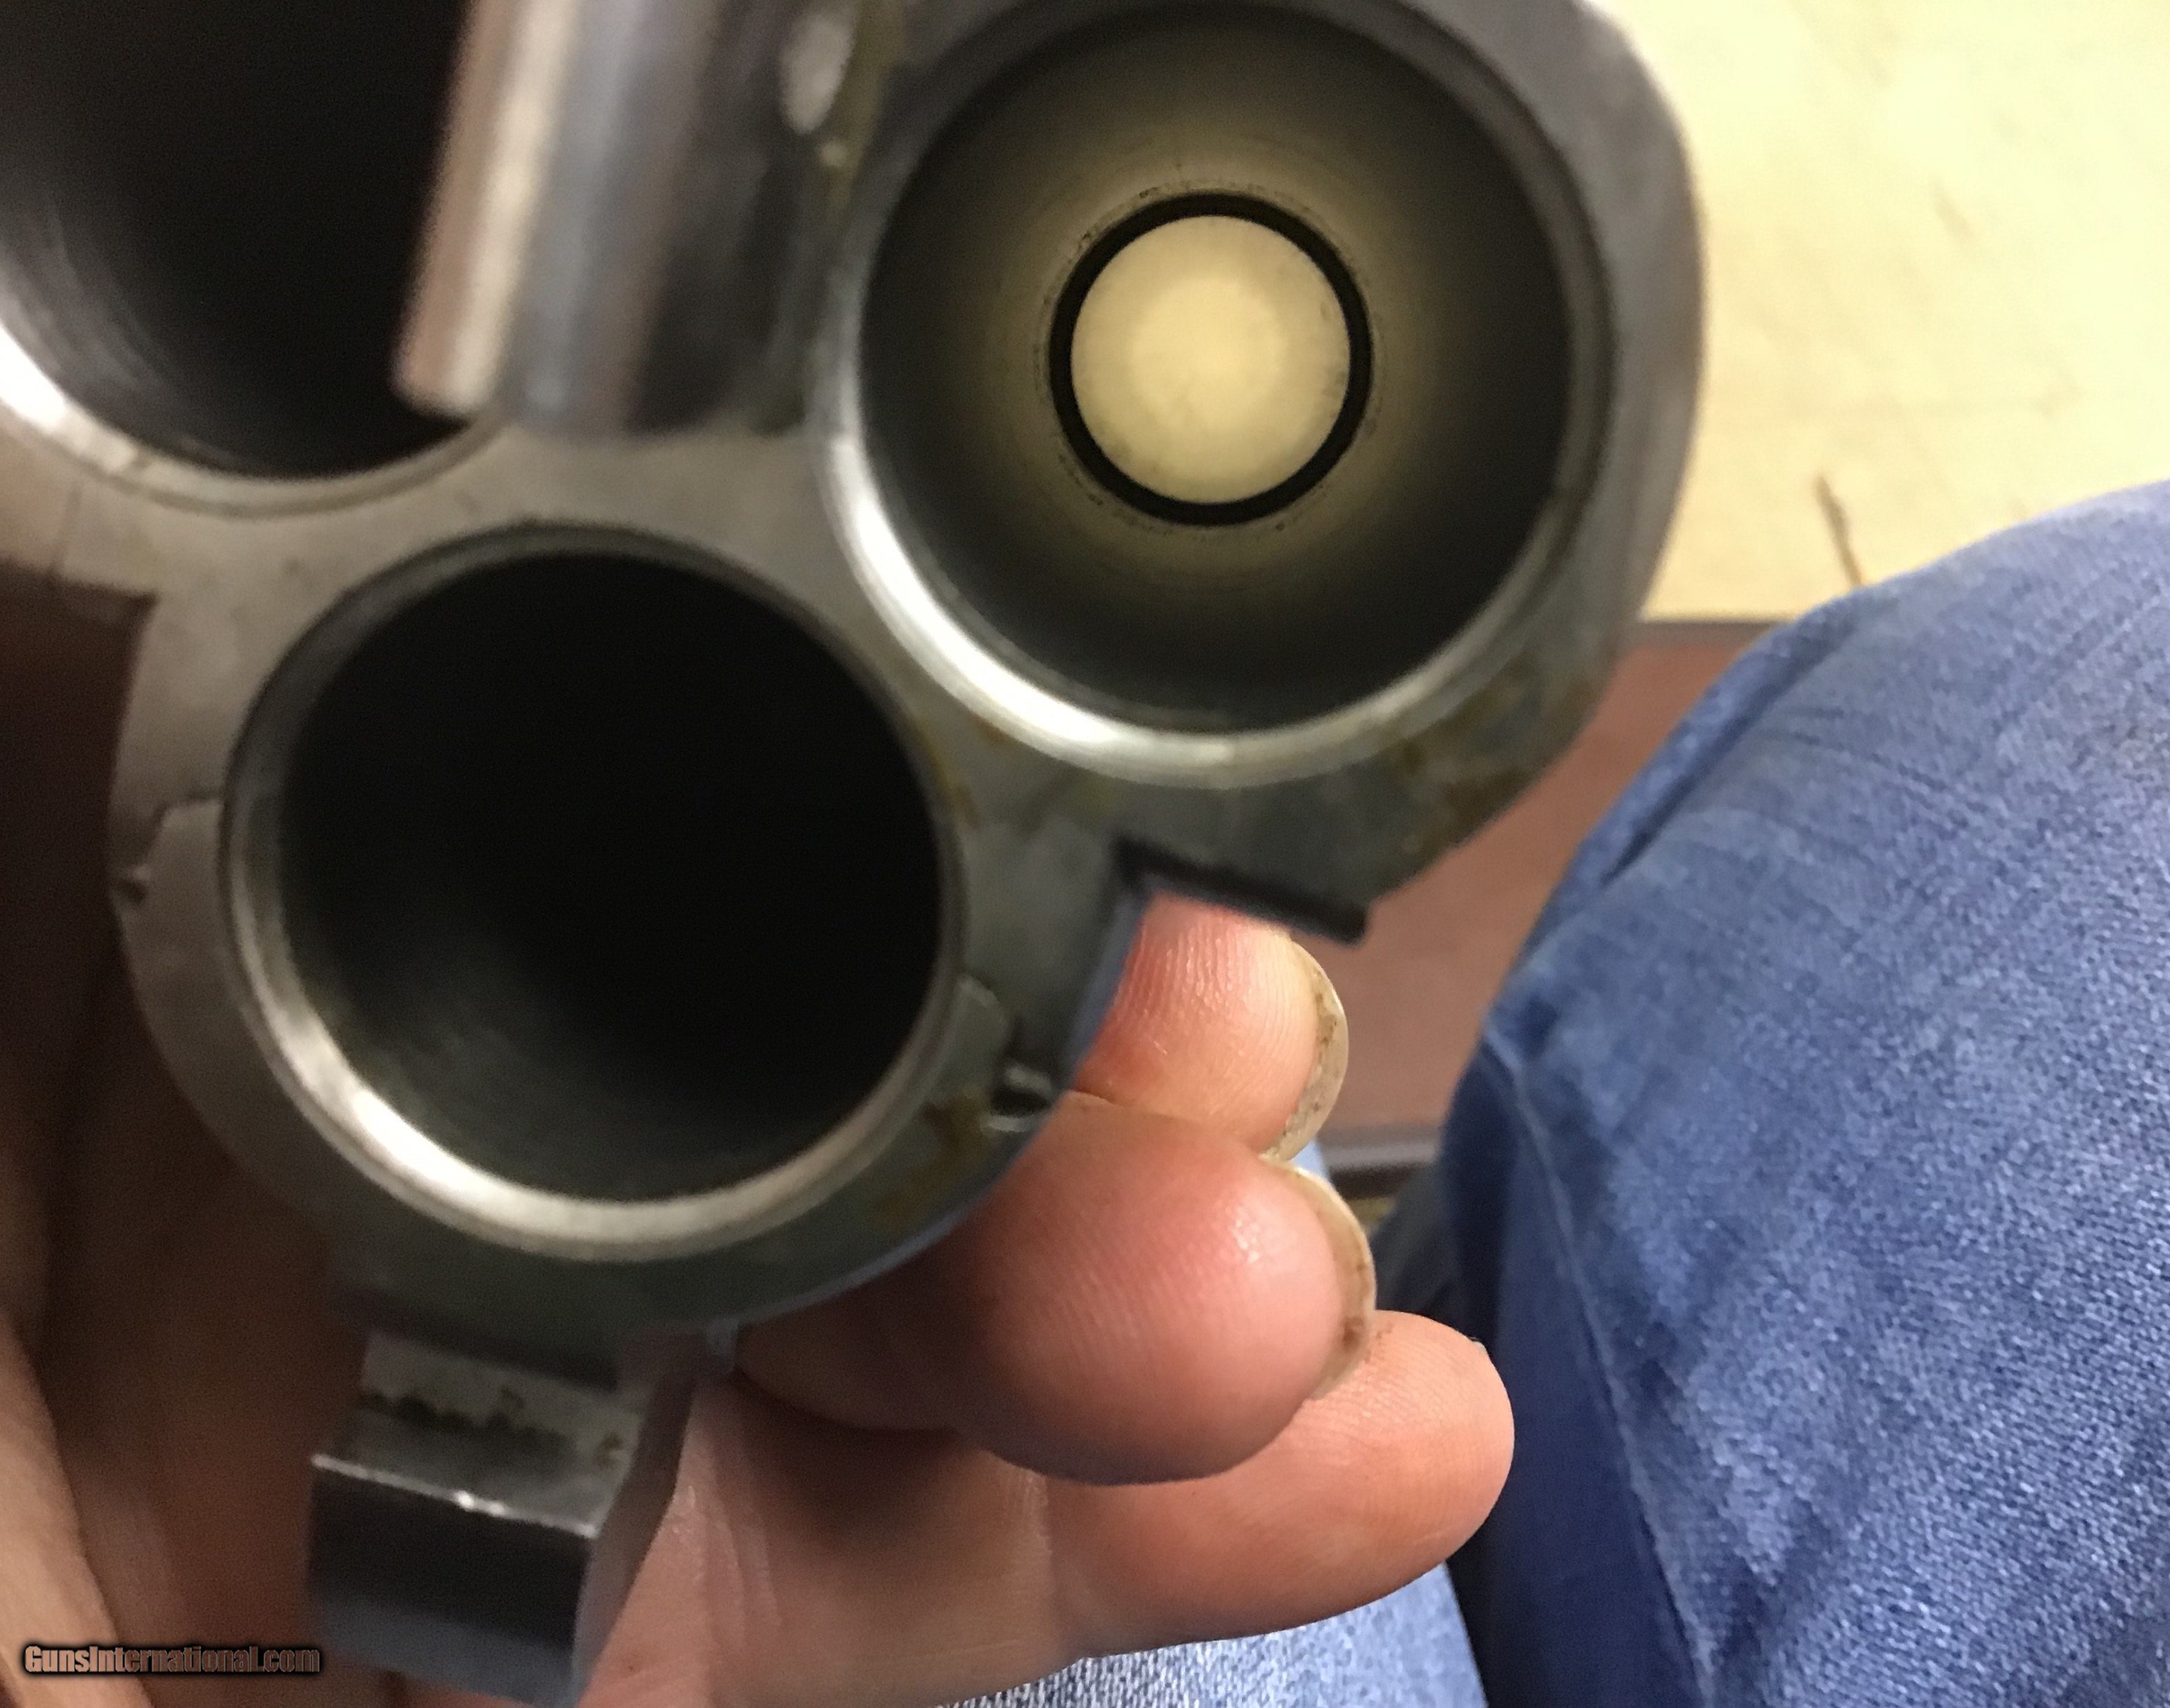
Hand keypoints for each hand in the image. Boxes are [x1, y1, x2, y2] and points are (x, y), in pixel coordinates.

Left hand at [0, 590, 1512, 1707]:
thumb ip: (66, 555)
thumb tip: (164, 220)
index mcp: (272, 836)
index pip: (677, 729)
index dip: (906, 734)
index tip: (1075, 751)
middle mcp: (462, 1070)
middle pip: (879, 1016)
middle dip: (1098, 1041)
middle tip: (1223, 1064)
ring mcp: (575, 1364)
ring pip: (960, 1297)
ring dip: (1177, 1280)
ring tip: (1298, 1318)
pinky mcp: (649, 1624)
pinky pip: (930, 1561)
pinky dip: (1161, 1520)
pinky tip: (1376, 1452)